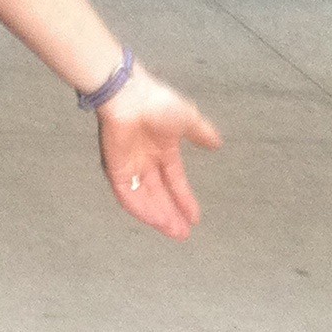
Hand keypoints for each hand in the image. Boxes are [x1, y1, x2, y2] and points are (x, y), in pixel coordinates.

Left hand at [96, 67, 221, 239]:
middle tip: (183, 234)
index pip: (175, 181)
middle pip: (160, 195)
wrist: (130, 97)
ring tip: (174, 232)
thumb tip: (217, 143)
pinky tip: (155, 220)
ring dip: (159, 216)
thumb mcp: (188, 119)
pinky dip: (141, 209)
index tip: (195, 218)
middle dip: (172, 214)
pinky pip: (127, 196)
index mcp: (163, 150)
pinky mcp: (115, 170)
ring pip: (145, 199)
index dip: (184, 199)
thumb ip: (202, 133)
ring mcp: (129, 166)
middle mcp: (145, 161)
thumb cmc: (157, 102)